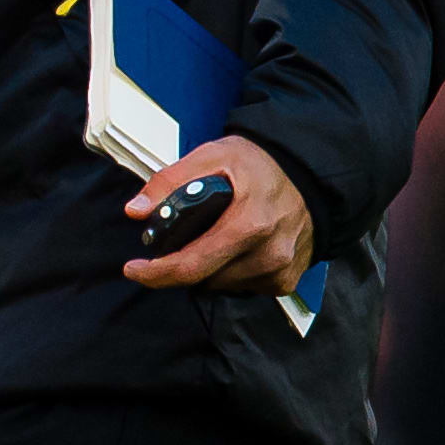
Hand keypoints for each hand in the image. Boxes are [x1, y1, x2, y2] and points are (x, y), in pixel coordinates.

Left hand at [123, 131, 316, 295]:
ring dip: (207, 268)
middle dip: (180, 264)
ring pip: (221, 285)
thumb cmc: (261, 164)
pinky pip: (243, 287)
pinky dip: (230, 272)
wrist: (310, 175)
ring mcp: (280, 270)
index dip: (156, 273)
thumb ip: (170, 181)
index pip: (192, 265)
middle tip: (177, 241)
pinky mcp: (285, 280)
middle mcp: (269, 254)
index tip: (133, 269)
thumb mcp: (213, 156)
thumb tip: (136, 210)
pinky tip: (235, 249)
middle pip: (203, 278)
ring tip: (213, 237)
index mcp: (250, 224)